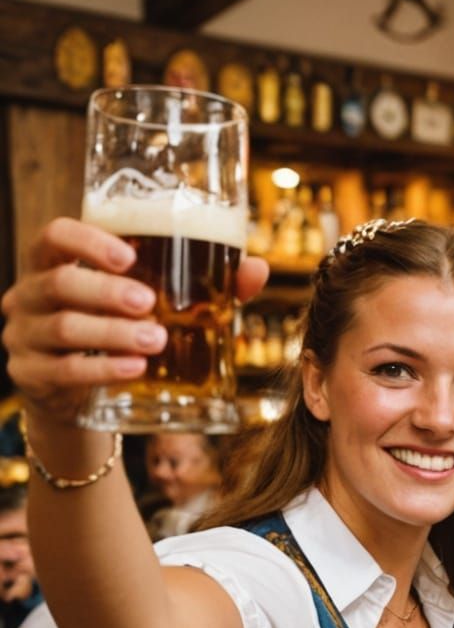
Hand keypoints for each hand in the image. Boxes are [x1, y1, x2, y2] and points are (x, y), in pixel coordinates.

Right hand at [1, 218, 268, 423]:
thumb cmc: (117, 328)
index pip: (55, 236)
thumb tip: (256, 268)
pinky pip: (65, 371)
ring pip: (64, 328)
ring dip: (112, 334)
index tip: (128, 257)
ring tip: (155, 340)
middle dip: (105, 292)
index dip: (87, 242)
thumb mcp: (149, 303)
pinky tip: (134, 369)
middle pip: (59, 283)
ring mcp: (25, 336)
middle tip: (148, 303)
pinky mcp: (31, 375)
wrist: (80, 391)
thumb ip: (203, 284)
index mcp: (54, 263)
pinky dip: (103, 369)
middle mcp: (29, 295)